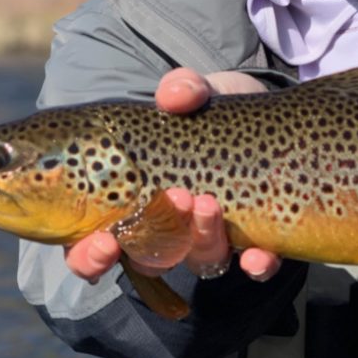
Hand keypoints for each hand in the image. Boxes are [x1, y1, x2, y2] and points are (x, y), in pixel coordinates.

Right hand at [65, 68, 281, 282]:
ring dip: (202, 240)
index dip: (90, 257)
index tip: (102, 242)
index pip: (97, 247)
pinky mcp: (258, 238)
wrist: (268, 117)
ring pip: (201, 260)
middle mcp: (170, 228)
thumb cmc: (211, 111)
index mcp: (133, 201)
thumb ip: (183, 89)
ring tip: (208, 202)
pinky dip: (257, 266)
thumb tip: (172, 96)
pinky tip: (257, 256)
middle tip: (171, 201)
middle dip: (152, 247)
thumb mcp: (197, 93)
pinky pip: (256, 268)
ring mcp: (214, 236)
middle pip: (149, 262)